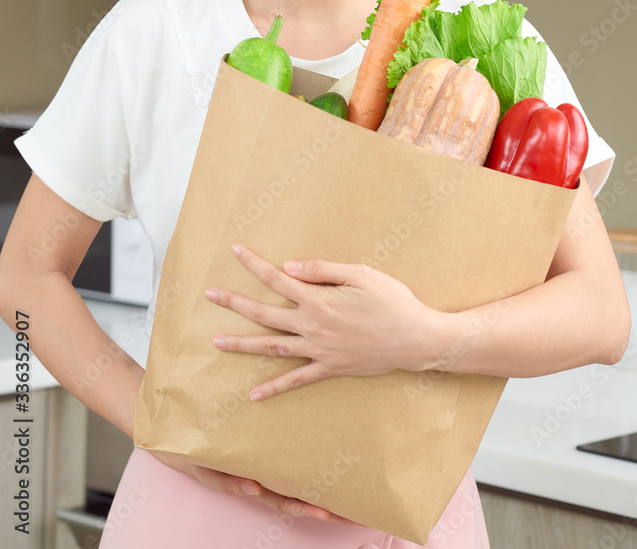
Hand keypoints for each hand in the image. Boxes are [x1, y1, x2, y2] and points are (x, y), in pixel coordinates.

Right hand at [148, 450, 352, 523]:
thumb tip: (254, 489)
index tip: (328, 512)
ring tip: (344, 476)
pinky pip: (280, 444)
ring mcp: (260, 455)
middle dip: (321, 499)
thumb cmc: (189, 451)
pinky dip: (299, 448)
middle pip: (296, 489)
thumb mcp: (205, 470)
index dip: (305, 507)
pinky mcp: (257, 436)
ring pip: (292, 470)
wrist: (170, 425)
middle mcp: (261, 471)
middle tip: (349, 504)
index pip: (284, 499)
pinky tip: (320, 442)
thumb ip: (228, 481)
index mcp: (250, 481)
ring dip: (316, 477)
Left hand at [205, 243, 433, 400]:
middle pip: (264, 313)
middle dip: (235, 303)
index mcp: (319, 299)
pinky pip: (296, 380)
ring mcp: (319, 350)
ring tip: (217, 343)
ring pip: (272, 347)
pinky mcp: (329, 368)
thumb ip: (324, 270)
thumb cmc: (393, 302)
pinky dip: (274, 388)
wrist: (416, 339)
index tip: (235, 252)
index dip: (254, 264)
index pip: (277, 279)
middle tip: (210, 295)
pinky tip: (254, 394)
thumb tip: (289, 267)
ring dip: (243, 345)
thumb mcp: (362, 274)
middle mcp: (312, 326)